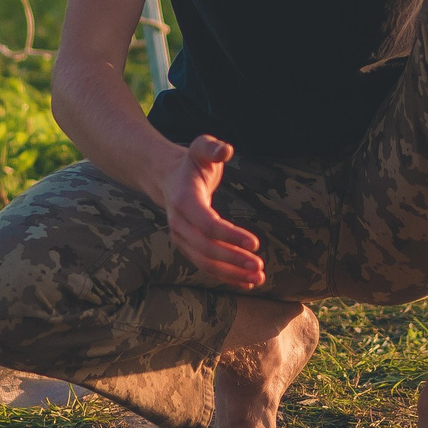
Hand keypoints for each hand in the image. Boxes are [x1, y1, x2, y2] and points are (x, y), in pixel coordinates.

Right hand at [160, 135, 264, 288]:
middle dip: (233, 259)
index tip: (255, 244)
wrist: (167, 178)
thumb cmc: (192, 162)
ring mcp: (181, 238)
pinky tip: (246, 281)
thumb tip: (225, 150)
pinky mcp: (187, 247)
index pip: (207, 224)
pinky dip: (225, 275)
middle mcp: (178, 222)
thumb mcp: (200, 147)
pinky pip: (205, 266)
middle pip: (206, 248)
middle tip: (259, 266)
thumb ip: (212, 147)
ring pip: (205, 262)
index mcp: (184, 200)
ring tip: (258, 277)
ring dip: (231, 273)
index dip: (230, 236)